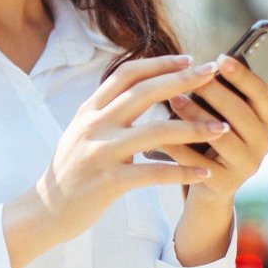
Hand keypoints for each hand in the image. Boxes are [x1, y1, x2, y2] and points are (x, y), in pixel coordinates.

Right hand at [31, 55, 231, 240]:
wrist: (46, 209)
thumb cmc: (71, 170)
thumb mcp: (82, 131)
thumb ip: (106, 111)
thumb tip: (138, 88)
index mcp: (89, 110)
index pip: (126, 74)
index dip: (159, 63)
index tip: (189, 59)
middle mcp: (93, 125)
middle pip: (143, 93)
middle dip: (183, 80)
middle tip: (214, 73)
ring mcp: (100, 153)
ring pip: (155, 132)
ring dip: (193, 128)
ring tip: (221, 127)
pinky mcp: (108, 182)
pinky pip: (153, 173)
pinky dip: (182, 171)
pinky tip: (204, 172)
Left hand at [160, 54, 267, 203]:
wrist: (210, 183)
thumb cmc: (217, 131)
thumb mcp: (231, 108)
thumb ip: (240, 85)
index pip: (263, 92)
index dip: (243, 75)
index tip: (220, 58)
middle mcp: (264, 142)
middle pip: (240, 114)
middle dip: (213, 94)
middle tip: (188, 77)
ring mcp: (247, 165)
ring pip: (220, 137)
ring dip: (194, 116)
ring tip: (172, 99)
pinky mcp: (225, 184)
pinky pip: (198, 162)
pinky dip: (177, 145)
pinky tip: (157, 132)